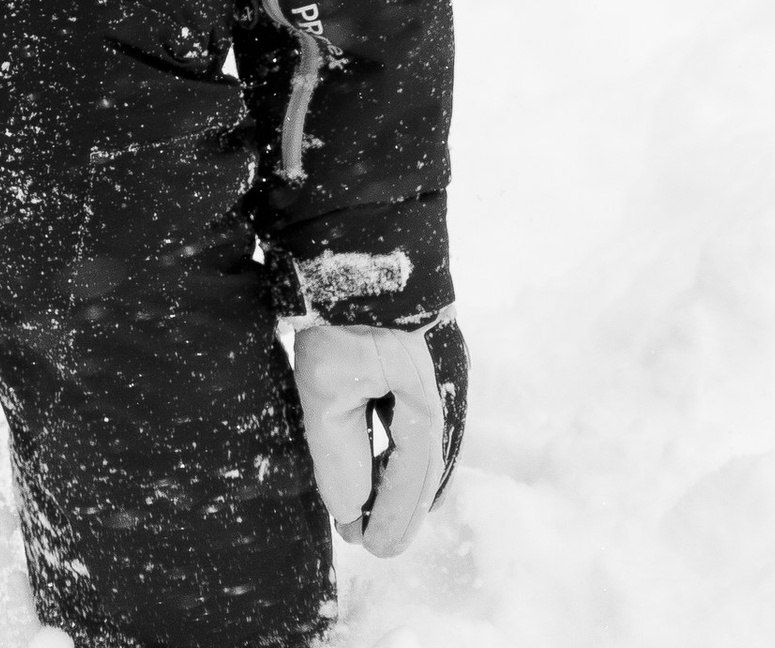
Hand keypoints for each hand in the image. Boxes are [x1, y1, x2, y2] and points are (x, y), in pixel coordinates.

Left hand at [292, 310, 466, 556]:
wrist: (359, 227)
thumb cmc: (341, 306)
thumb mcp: (326, 382)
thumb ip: (340, 452)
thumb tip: (350, 511)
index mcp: (428, 403)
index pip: (413, 480)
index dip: (390, 518)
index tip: (367, 547)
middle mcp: (447, 388)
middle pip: (430, 465)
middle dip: (403, 505)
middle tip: (375, 538)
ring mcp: (442, 365)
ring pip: (429, 440)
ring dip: (406, 476)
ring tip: (380, 505)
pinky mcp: (427, 347)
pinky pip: (423, 414)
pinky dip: (406, 445)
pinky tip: (387, 450)